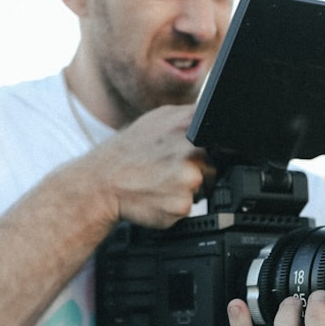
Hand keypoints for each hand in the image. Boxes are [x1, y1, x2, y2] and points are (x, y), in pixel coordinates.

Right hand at [89, 104, 213, 228]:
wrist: (101, 183)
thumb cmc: (128, 153)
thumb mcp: (158, 119)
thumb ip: (189, 118)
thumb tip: (214, 118)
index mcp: (189, 125)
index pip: (223, 135)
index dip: (216, 147)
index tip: (196, 153)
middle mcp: (193, 149)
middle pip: (213, 164)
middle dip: (195, 170)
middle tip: (167, 170)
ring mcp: (189, 178)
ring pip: (202, 187)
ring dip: (186, 189)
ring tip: (160, 182)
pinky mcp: (183, 204)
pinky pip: (188, 207)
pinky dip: (175, 206)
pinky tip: (157, 196)